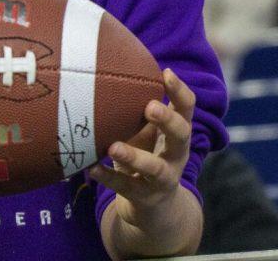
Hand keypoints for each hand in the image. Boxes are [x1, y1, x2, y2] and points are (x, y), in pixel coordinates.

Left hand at [90, 68, 194, 219]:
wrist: (155, 209)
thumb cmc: (145, 157)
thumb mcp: (144, 132)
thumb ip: (134, 109)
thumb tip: (105, 67)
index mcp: (177, 134)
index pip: (187, 109)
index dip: (180, 91)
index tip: (166, 73)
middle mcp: (176, 155)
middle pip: (182, 135)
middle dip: (168, 121)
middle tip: (151, 107)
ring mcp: (164, 179)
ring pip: (155, 168)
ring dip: (135, 156)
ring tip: (113, 147)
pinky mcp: (146, 199)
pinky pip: (127, 188)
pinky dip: (108, 177)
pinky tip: (90, 168)